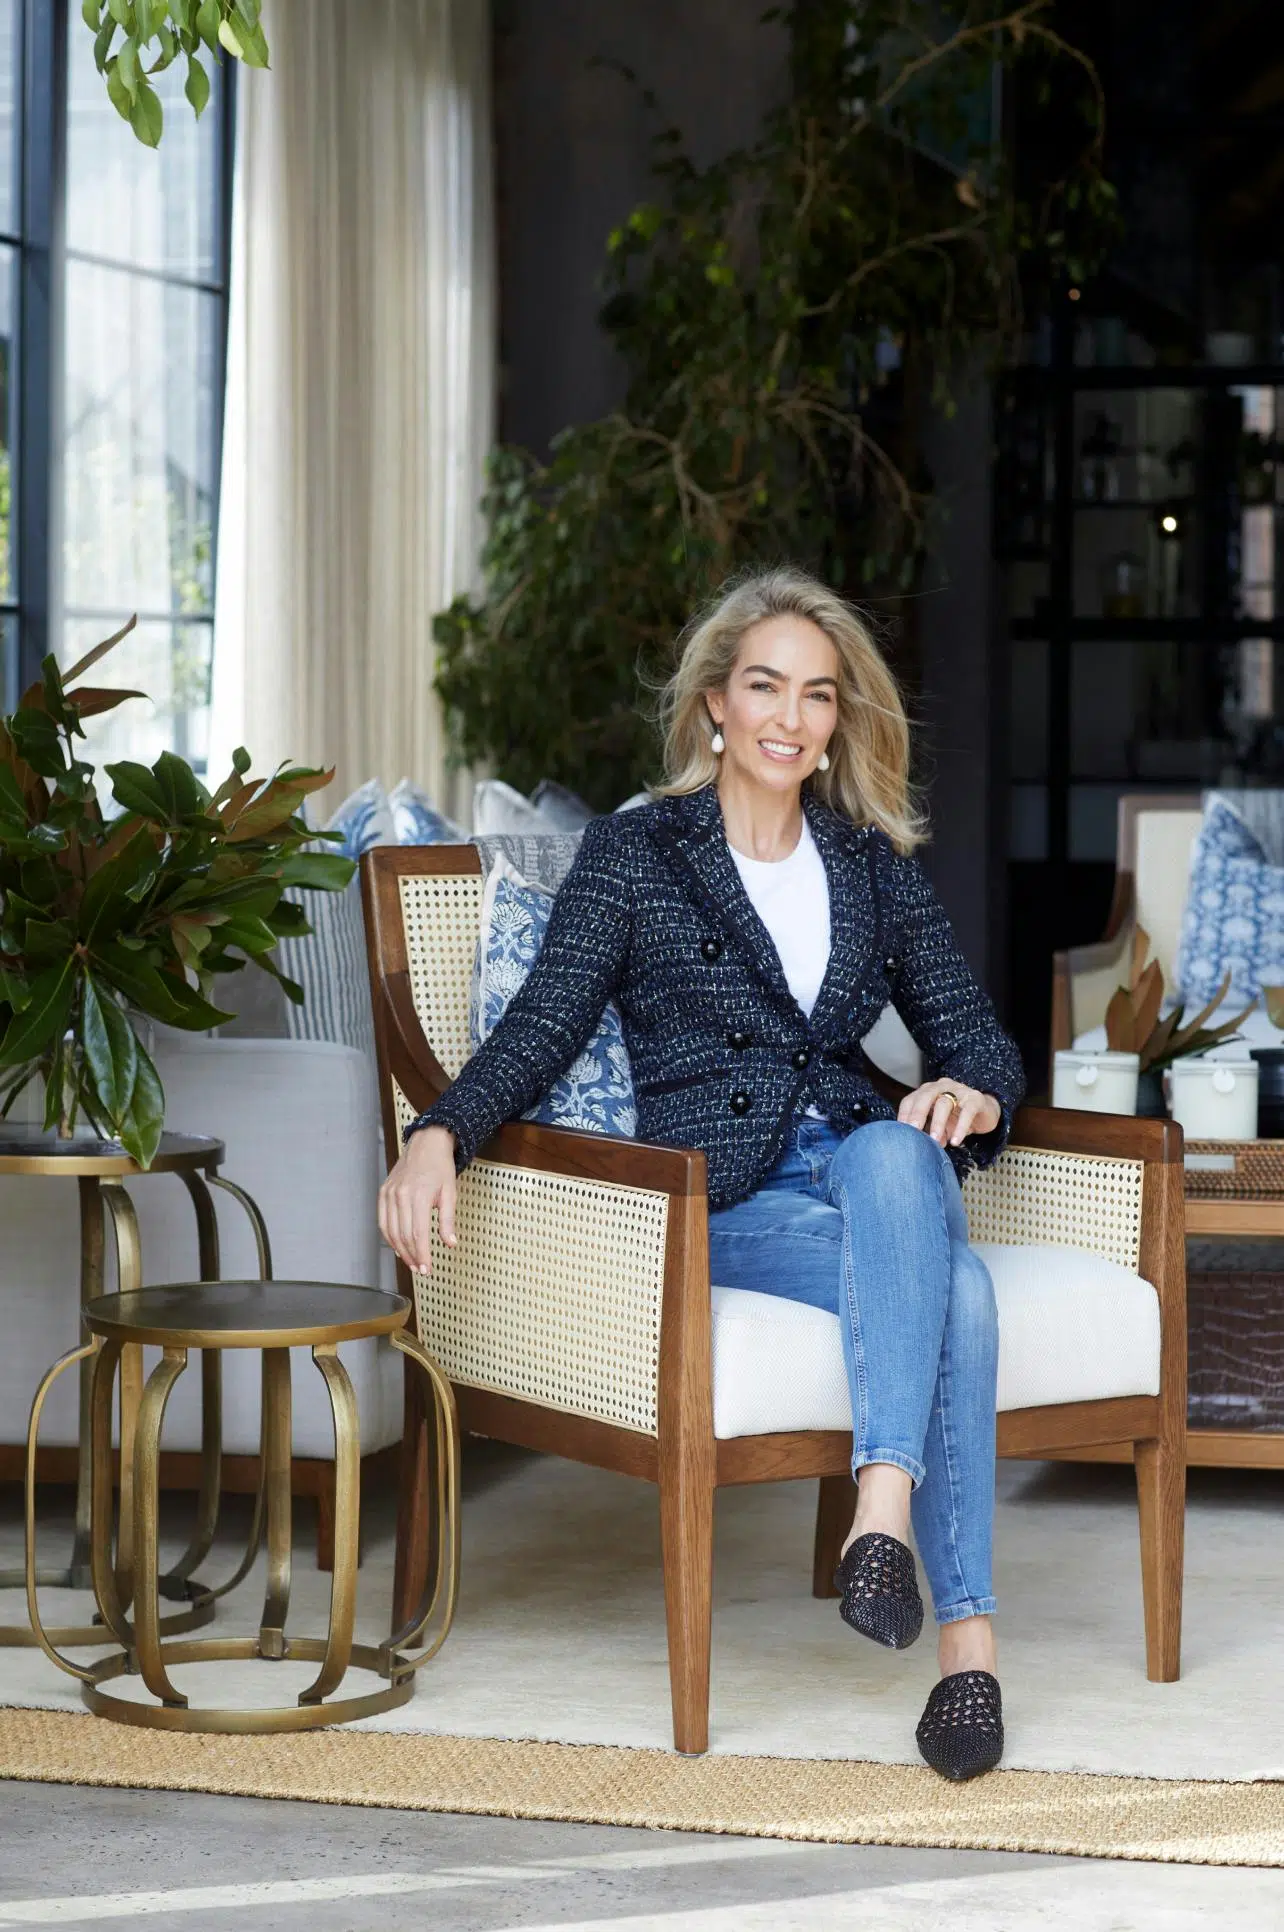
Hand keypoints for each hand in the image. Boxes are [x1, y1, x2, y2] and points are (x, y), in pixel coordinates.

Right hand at [378, 1125, 457, 1274]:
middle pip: (403, 1235)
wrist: (426, 1144)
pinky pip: (383, 1221)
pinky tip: (398, 1247)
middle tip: (421, 1269)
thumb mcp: (450, 1193)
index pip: (418, 1234)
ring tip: (411, 1262)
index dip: (422, 1254)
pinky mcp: (383, 1193)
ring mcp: (389, 1194)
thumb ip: (448, 1220)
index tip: (427, 1268)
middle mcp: (400, 1195)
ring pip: (390, 1231)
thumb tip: (450, 1243)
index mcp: (419, 1195)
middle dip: (412, 1256)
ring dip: (400, 1250)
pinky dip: (389, 1237)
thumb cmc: (440, 1166)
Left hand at [898, 1079, 999, 1147]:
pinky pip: (967, 1112)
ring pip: (945, 1103)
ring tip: (936, 1141)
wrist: (985, 1112)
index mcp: (927, 1091)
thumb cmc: (956, 1117)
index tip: (899, 1133)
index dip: (904, 1115)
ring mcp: (959, 1090)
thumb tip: (920, 1147)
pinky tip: (955, 1141)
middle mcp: (941, 1087)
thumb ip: (928, 1132)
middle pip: (925, 1096)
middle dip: (917, 1114)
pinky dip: (960, 1128)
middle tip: (913, 1131)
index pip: (910, 1100)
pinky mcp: (976, 1099)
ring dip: (938, 1123)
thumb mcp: (939, 1125)